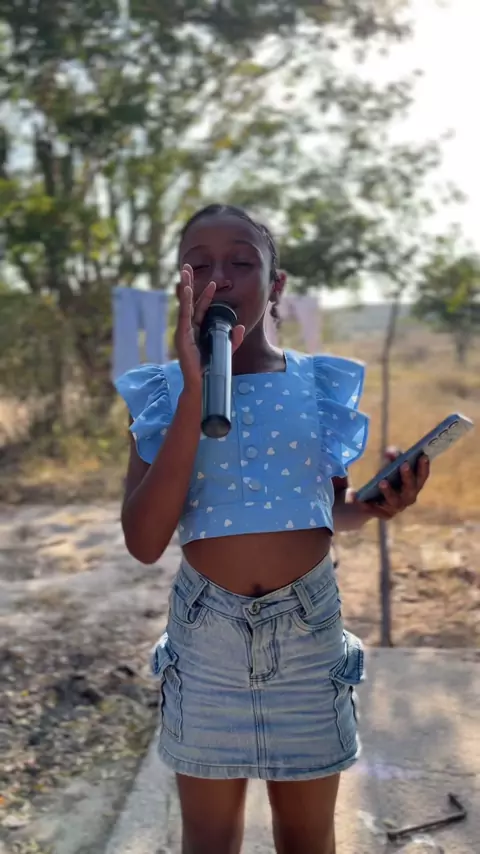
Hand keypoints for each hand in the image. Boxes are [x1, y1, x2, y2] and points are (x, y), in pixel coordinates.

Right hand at [174, 264, 244, 389]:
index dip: (205, 294)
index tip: (212, 282)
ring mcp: (184, 332)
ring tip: (184, 272)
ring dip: (185, 287)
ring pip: (185, 305)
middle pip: (189, 302)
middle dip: (188, 283)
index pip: (201, 308)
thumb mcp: (226, 350)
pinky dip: (184, 302)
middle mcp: (189, 329)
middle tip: (186, 266)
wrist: (203, 384)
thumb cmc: (212, 368)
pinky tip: (185, 290)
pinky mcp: (182, 337)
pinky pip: (184, 316)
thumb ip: (233, 339)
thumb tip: (240, 326)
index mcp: (198, 330)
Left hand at [350, 450, 429, 520]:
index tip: (423, 455)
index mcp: (414, 485)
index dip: (424, 467)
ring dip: (389, 491)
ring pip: (394, 500)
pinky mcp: (383, 514)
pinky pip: (374, 509)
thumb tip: (391, 452)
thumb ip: (392, 456)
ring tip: (382, 481)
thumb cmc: (386, 476)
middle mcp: (408, 498)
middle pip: (411, 489)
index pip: (422, 477)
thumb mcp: (389, 464)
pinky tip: (355, 493)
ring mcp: (396, 507)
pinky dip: (365, 501)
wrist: (372, 499)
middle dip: (408, 476)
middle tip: (404, 464)